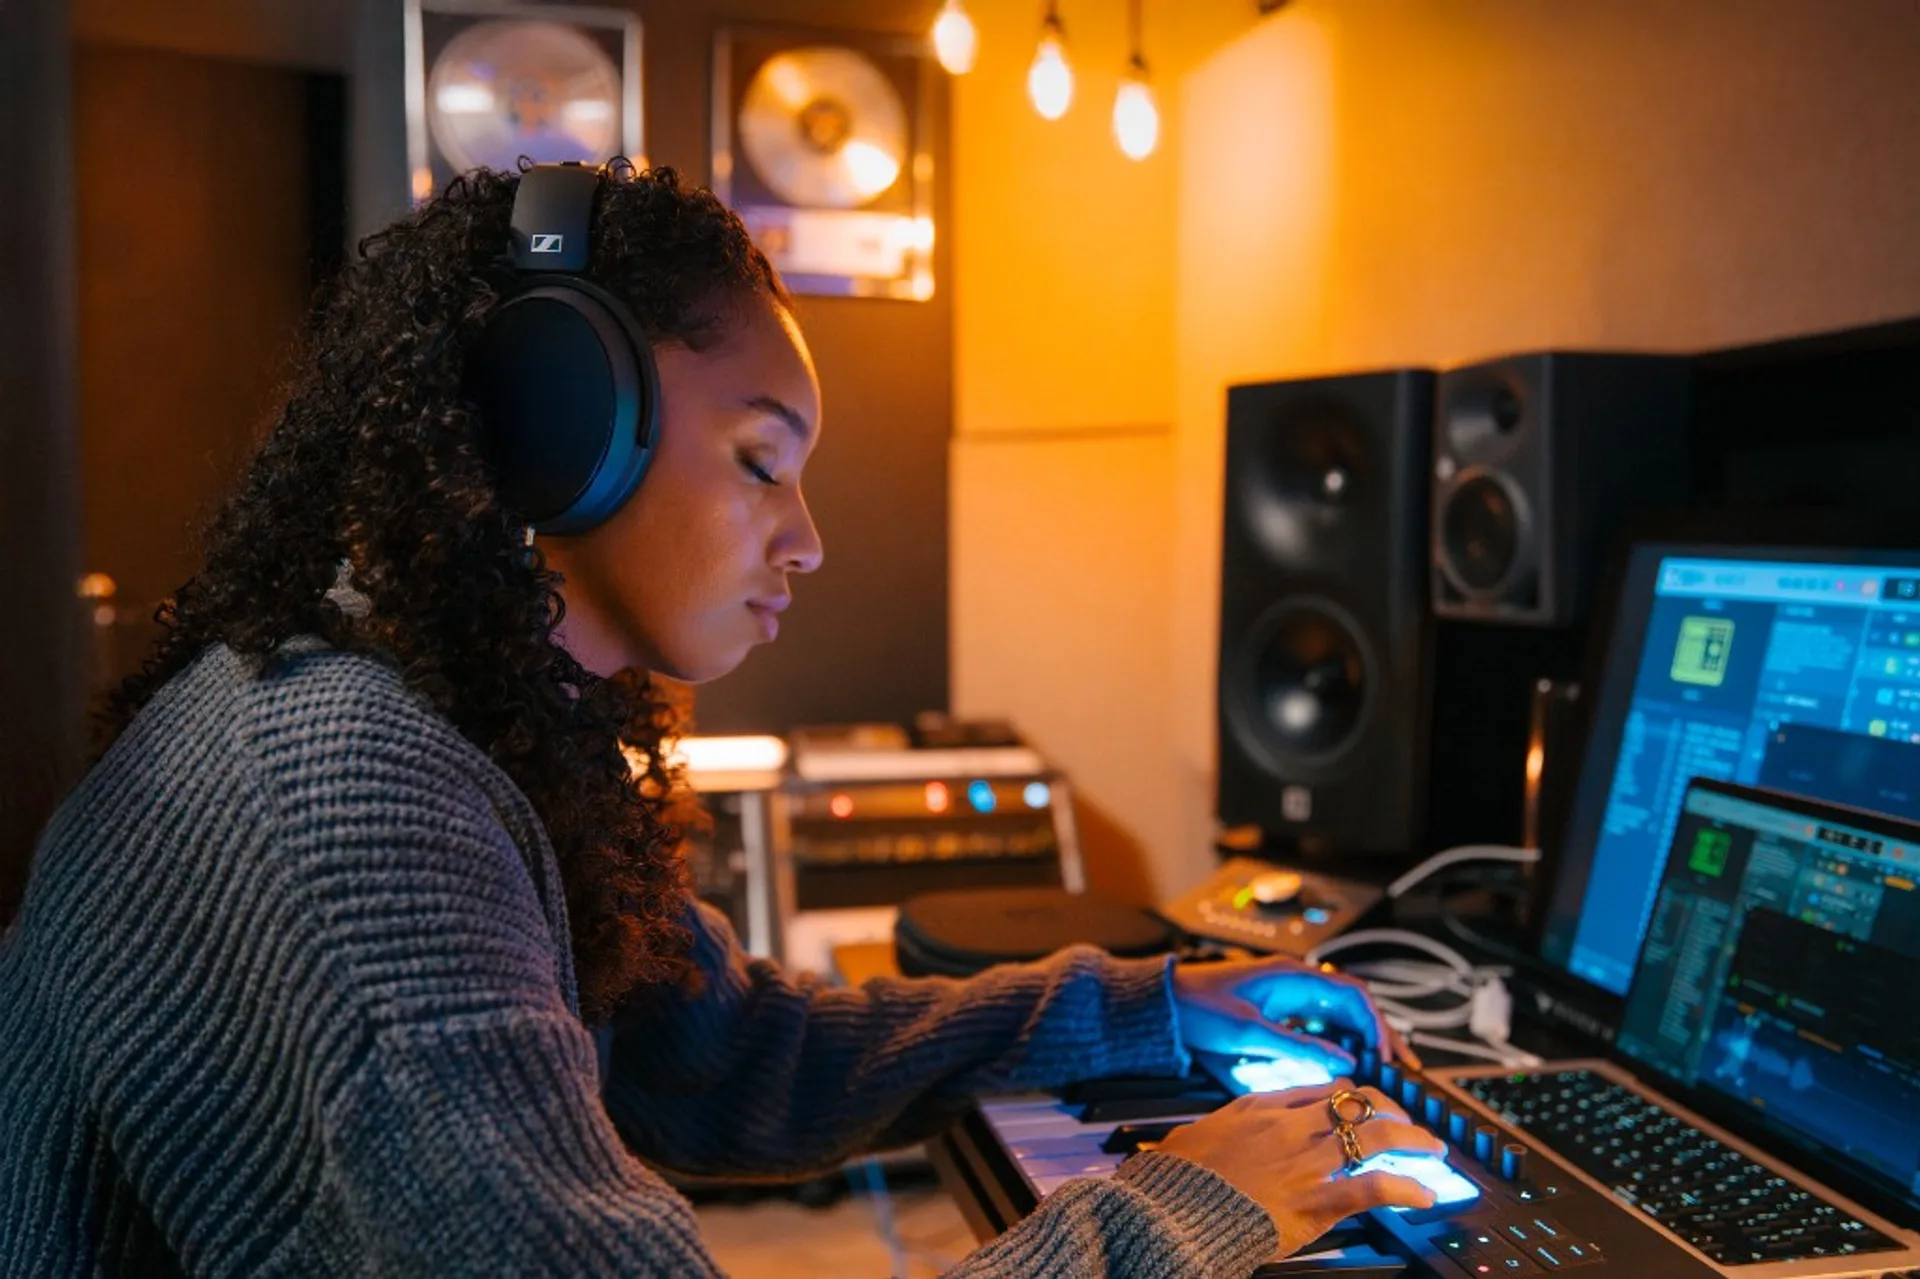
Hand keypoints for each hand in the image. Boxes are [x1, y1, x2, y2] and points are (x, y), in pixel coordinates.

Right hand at [1155, 1080, 1444, 1252]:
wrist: (1173, 1208)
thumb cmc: (1178, 1177)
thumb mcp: (1198, 1135)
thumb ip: (1226, 1130)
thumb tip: (1226, 1133)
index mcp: (1262, 1106)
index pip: (1325, 1089)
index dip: (1356, 1098)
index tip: (1367, 1107)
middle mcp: (1291, 1126)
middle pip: (1359, 1105)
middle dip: (1393, 1113)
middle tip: (1410, 1124)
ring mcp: (1308, 1161)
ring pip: (1378, 1137)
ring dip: (1414, 1142)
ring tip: (1433, 1149)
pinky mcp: (1318, 1199)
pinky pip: (1376, 1188)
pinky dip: (1407, 1189)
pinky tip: (1424, 1195)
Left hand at [1171, 954, 1417, 1075]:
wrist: (1163, 1007)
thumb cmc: (1200, 1009)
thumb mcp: (1250, 1032)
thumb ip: (1299, 1048)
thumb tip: (1346, 1062)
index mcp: (1293, 978)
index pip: (1352, 996)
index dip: (1376, 1026)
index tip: (1387, 1057)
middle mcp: (1295, 984)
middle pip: (1351, 1006)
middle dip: (1379, 1034)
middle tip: (1402, 1066)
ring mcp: (1286, 998)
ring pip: (1337, 1018)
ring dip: (1361, 1040)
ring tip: (1381, 1069)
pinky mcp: (1275, 1014)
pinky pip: (1316, 1027)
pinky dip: (1336, 1044)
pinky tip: (1345, 1066)